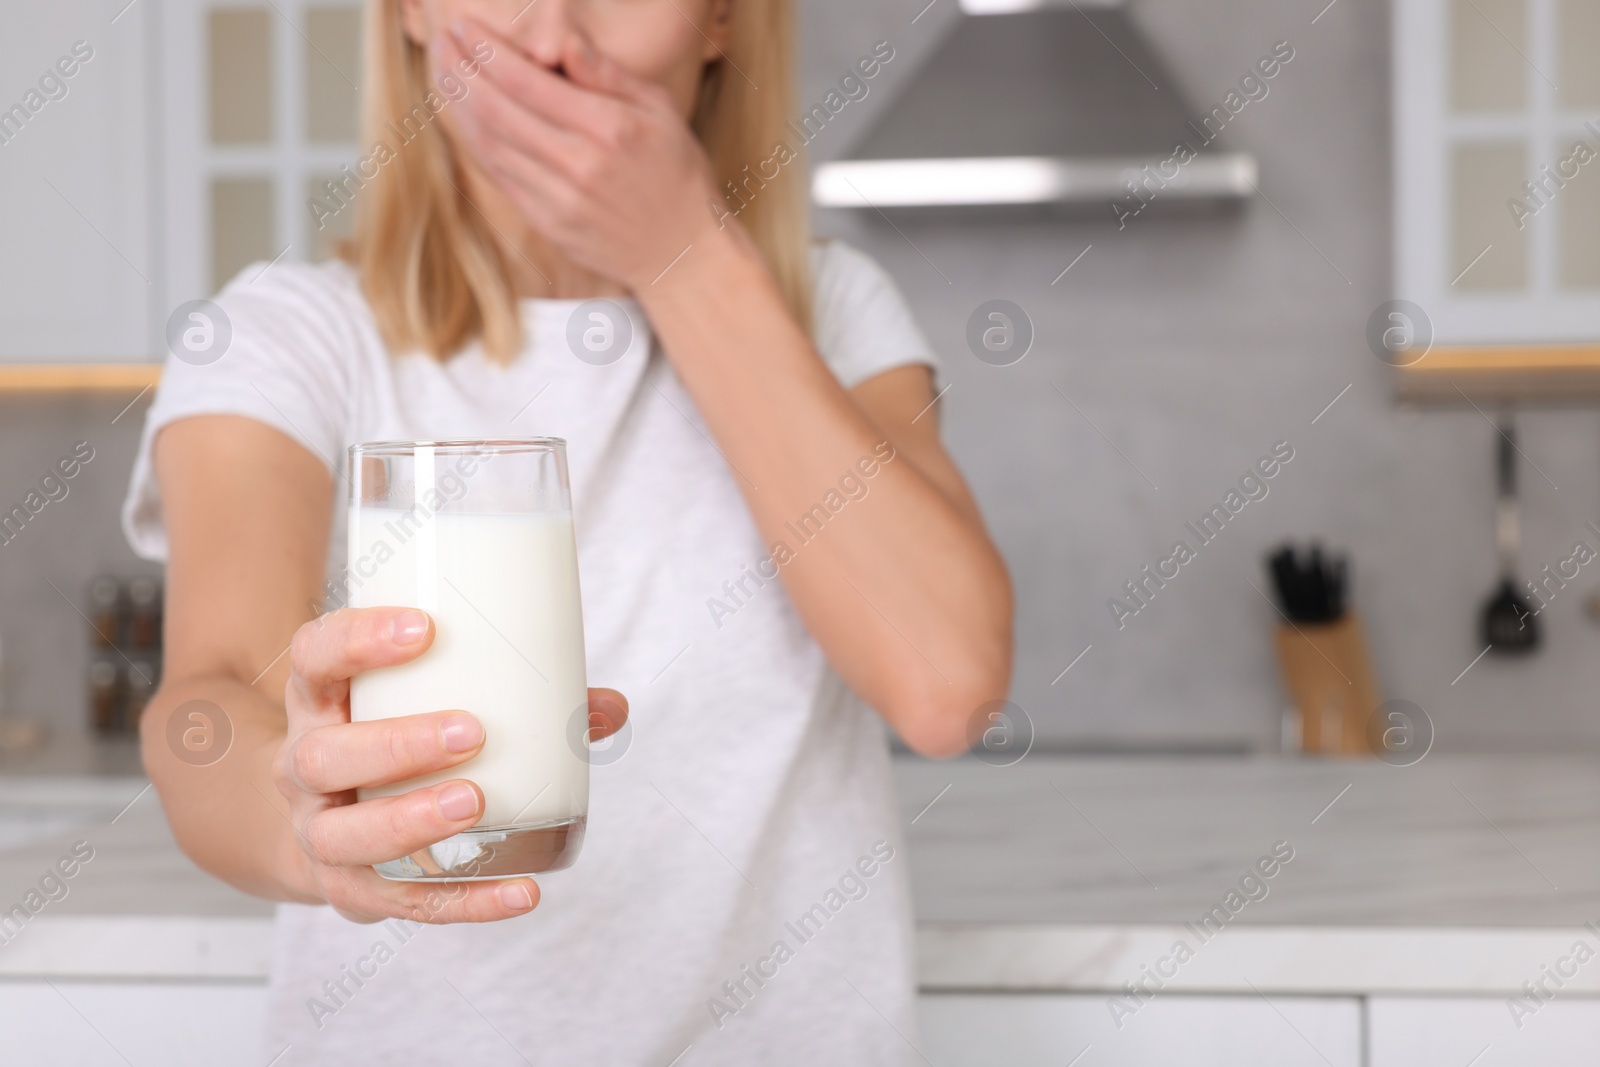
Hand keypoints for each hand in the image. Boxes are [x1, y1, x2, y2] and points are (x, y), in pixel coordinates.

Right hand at [272, 607, 627, 923]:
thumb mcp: (425, 700)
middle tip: (469, 732)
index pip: (315, 657)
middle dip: (395, 745)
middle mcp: (303, 767)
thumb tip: (608, 707)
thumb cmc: (394, 734)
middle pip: (323, 757)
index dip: (358, 639)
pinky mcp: (352, 890)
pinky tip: (522, 891)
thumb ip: (517, 695)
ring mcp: (320, 833)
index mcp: (320, 701)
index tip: (424, 628)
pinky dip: (466, 900)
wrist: (327, 817)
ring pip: (345, 835)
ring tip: (474, 804)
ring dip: (411, 821)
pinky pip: (403, 902)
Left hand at [438, 17, 722, 291]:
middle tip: (441, 44)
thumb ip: (609, 75)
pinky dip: (474, 142)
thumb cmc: (676, 174)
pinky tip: (464, 118)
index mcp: (607, 128)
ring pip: (488, 144)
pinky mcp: (548, 223)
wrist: (682, 252)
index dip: (486, 52)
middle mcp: (578, 164)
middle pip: (495, 109)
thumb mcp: (660, 111)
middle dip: (459, 71)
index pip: (526, 81)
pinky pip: (498, 175)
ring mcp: (559, 198)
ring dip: (456, 105)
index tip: (465, 29)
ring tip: (442, 74)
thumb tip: (563, 43)